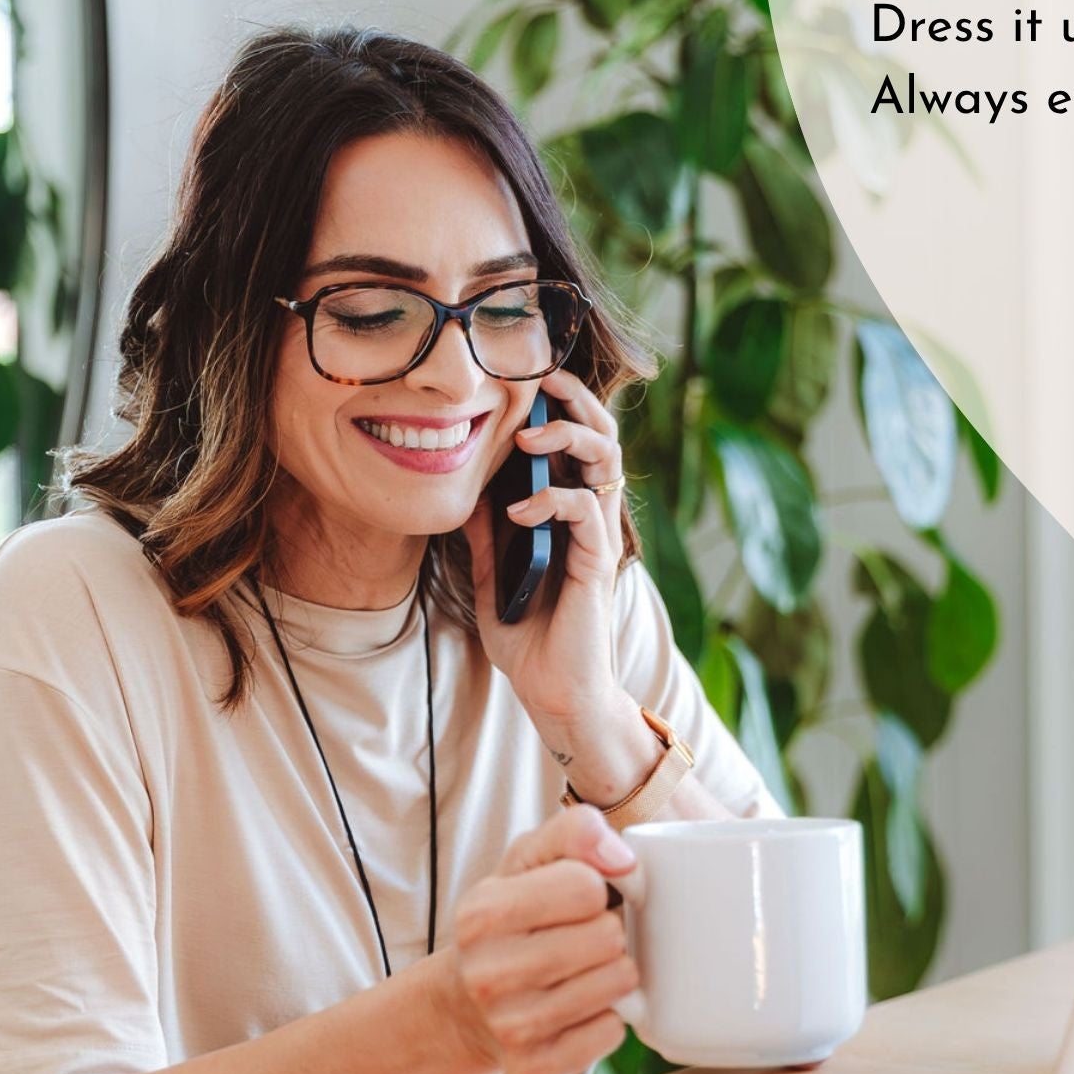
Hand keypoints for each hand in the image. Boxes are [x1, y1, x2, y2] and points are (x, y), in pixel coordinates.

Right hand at [442, 806, 639, 1073]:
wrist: (468, 1000)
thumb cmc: (514, 917)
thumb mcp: (531, 858)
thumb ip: (575, 832)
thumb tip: (623, 859)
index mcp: (483, 911)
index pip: (586, 886)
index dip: (599, 885)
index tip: (585, 895)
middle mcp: (487, 972)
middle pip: (607, 938)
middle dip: (610, 930)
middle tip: (587, 935)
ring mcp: (507, 1026)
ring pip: (617, 986)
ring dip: (614, 972)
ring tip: (586, 967)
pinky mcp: (531, 1068)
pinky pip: (611, 1032)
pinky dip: (608, 1017)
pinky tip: (581, 1006)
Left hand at [462, 365, 625, 728]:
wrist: (554, 694)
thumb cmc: (531, 640)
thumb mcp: (494, 578)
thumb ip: (486, 536)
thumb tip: (467, 492)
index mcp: (570, 516)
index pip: (576, 444)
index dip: (558, 406)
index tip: (522, 380)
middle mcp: (591, 519)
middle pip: (603, 436)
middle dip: (576, 400)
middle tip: (542, 379)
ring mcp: (598, 537)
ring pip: (606, 460)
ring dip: (570, 435)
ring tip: (528, 434)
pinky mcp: (598, 562)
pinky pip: (585, 510)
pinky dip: (554, 498)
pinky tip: (519, 509)